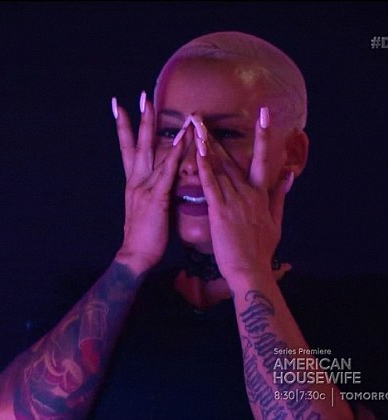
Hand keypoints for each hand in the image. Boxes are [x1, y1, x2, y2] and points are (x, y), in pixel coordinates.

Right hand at [112, 93, 182, 274]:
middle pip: (136, 143)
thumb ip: (154, 191)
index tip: (120, 108)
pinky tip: (181, 138)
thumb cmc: (144, 235)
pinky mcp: (156, 197)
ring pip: (152, 151)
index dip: (124, 128)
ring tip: (158, 107)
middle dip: (139, 119)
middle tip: (141, 96)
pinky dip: (174, 152)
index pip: (127, 149)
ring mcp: (144, 187)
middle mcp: (136, 180)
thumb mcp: (146, 208)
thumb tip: (164, 181)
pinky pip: (167, 170)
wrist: (135, 255)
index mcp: (133, 183)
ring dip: (156, 128)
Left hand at [196, 108, 291, 286]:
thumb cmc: (261, 250)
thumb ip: (280, 197)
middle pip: (232, 158)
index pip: (263, 159)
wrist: (251, 270)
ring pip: (219, 167)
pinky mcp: (221, 210)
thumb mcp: (276, 222)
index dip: (263, 135)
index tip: (264, 114)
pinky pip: (211, 184)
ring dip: (205, 144)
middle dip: (215, 135)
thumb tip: (289, 176)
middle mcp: (249, 193)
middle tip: (201, 115)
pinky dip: (204, 166)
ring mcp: (235, 200)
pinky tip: (197, 151)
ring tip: (193, 125)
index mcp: (261, 195)